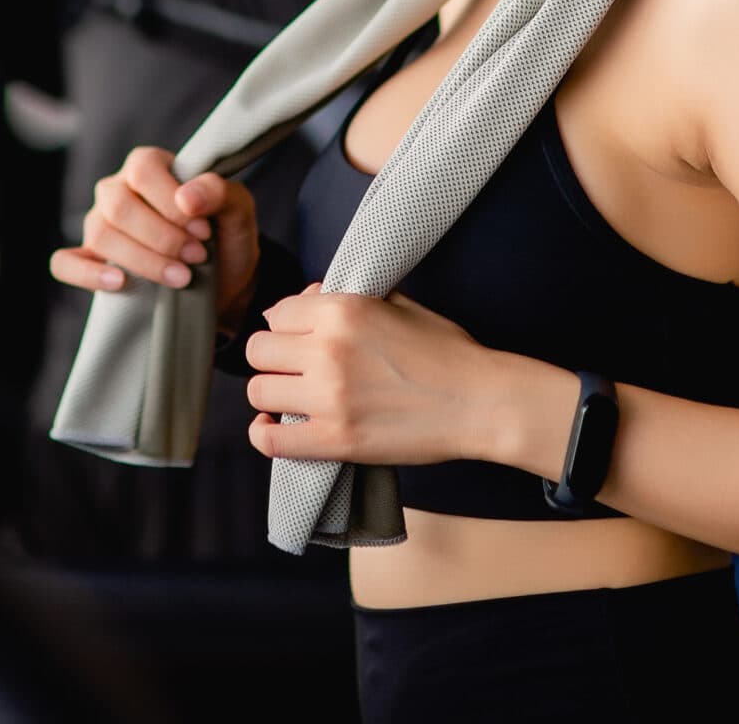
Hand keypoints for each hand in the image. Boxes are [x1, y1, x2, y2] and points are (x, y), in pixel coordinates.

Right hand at [50, 145, 258, 320]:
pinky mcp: (89, 259)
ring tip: (180, 277)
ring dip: (142, 259)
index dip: (171, 202)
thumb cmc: (225, 237)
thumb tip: (187, 197)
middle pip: (119, 205)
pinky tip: (119, 283)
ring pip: (99, 233)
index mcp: (147, 166)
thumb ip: (219, 192)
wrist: (224, 283)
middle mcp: (116, 190)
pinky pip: (65, 261)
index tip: (204, 231)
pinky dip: (88, 273)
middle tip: (197, 257)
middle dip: (162, 237)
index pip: (143, 169)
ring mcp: (98, 224)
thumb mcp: (238, 210)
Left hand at [243, 286, 539, 467]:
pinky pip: (270, 440)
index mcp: (343, 310)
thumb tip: (307, 298)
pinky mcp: (336, 440)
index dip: (286, 326)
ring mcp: (329, 398)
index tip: (299, 339)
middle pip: (258, 351)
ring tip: (293, 398)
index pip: (277, 312)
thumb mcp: (397, 304)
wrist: (480, 402)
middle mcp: (328, 350)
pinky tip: (277, 427)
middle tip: (294, 369)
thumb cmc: (445, 353)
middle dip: (274, 358)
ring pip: (258, 392)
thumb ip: (347, 297)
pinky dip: (265, 435)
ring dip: (272, 395)